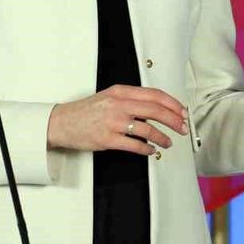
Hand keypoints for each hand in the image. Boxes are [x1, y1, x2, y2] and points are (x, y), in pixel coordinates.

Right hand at [47, 85, 187, 155]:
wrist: (61, 122)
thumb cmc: (86, 111)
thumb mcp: (110, 96)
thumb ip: (132, 99)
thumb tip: (157, 107)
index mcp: (121, 92)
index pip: (155, 95)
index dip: (173, 104)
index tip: (182, 112)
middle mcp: (119, 105)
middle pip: (156, 110)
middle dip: (174, 120)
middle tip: (182, 128)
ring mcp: (113, 122)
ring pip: (148, 129)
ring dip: (162, 137)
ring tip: (168, 142)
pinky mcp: (108, 139)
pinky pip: (134, 145)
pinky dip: (146, 149)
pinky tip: (150, 151)